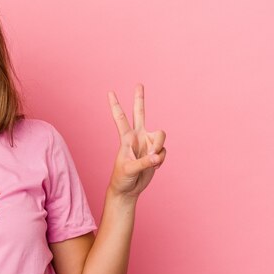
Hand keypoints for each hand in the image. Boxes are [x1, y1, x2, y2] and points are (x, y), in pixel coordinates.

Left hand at [107, 84, 165, 198]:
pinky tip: (154, 166)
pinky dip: (160, 160)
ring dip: (159, 148)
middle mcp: (137, 136)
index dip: (115, 105)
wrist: (128, 190)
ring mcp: (147, 143)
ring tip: (152, 160)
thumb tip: (157, 156)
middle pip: (140, 113)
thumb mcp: (130, 169)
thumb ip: (144, 162)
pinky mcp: (155, 152)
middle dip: (139, 99)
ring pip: (161, 136)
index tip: (110, 92)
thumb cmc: (122, 178)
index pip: (120, 118)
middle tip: (139, 84)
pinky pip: (164, 152)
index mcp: (126, 138)